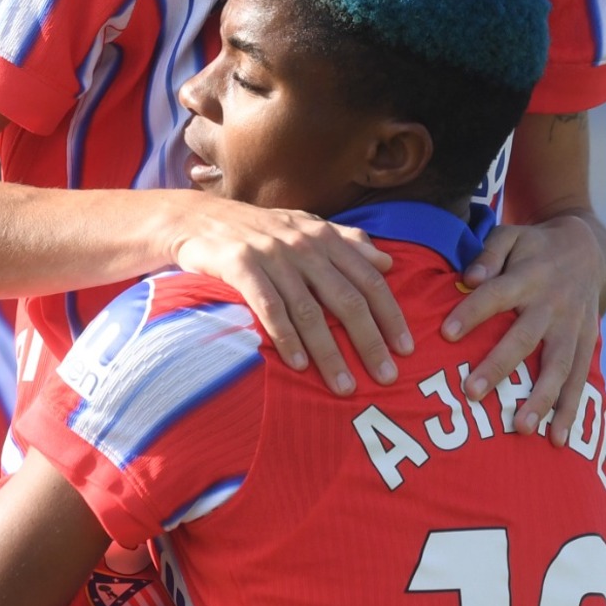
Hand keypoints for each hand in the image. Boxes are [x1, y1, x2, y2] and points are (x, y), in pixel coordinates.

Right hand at [168, 195, 411, 393]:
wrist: (199, 219)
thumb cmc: (259, 229)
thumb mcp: (306, 225)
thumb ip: (348, 241)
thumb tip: (387, 261)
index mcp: (325, 236)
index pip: (369, 279)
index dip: (390, 314)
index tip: (406, 348)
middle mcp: (304, 244)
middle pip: (346, 299)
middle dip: (369, 341)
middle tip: (386, 376)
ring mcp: (272, 255)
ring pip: (310, 311)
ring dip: (329, 352)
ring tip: (344, 386)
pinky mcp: (240, 266)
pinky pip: (269, 308)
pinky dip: (286, 338)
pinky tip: (297, 365)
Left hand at [442, 214, 605, 445]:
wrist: (588, 249)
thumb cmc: (534, 246)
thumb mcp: (511, 236)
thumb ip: (488, 254)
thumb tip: (468, 279)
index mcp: (528, 276)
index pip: (496, 294)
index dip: (472, 312)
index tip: (446, 334)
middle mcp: (551, 304)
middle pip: (524, 338)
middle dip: (500, 366)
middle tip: (472, 392)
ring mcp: (572, 327)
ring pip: (557, 366)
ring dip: (540, 399)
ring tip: (519, 428)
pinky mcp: (586, 344)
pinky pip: (579, 379)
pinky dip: (569, 409)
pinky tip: (555, 438)